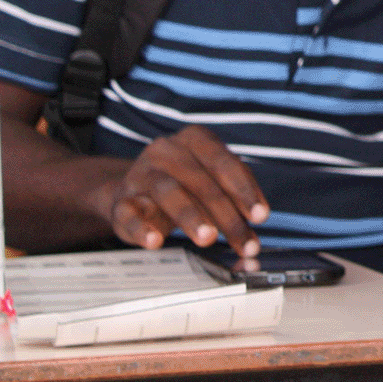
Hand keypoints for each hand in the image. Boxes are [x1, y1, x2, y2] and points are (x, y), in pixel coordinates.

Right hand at [108, 125, 268, 265]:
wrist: (133, 192)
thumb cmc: (186, 185)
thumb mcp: (213, 182)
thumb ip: (236, 200)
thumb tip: (256, 230)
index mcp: (195, 139)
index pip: (225, 163)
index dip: (245, 190)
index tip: (261, 217)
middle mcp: (166, 151)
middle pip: (201, 182)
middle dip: (227, 215)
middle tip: (244, 242)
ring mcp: (140, 174)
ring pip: (169, 192)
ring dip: (191, 217)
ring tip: (208, 238)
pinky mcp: (121, 201)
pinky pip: (129, 214)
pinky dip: (142, 229)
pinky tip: (155, 241)